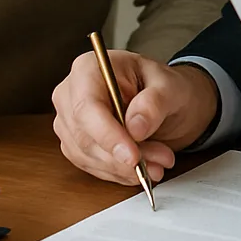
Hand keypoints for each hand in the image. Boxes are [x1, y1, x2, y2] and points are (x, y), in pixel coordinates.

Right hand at [52, 50, 219, 184]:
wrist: (166, 102)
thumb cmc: (163, 86)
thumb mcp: (170, 87)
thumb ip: (154, 103)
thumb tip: (135, 127)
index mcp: (89, 68)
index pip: (86, 107)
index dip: (107, 135)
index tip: (132, 156)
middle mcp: (72, 94)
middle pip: (85, 136)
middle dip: (124, 156)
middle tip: (160, 160)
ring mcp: (70, 121)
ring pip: (88, 157)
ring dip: (125, 168)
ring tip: (159, 162)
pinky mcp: (75, 144)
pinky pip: (92, 167)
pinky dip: (120, 173)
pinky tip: (143, 168)